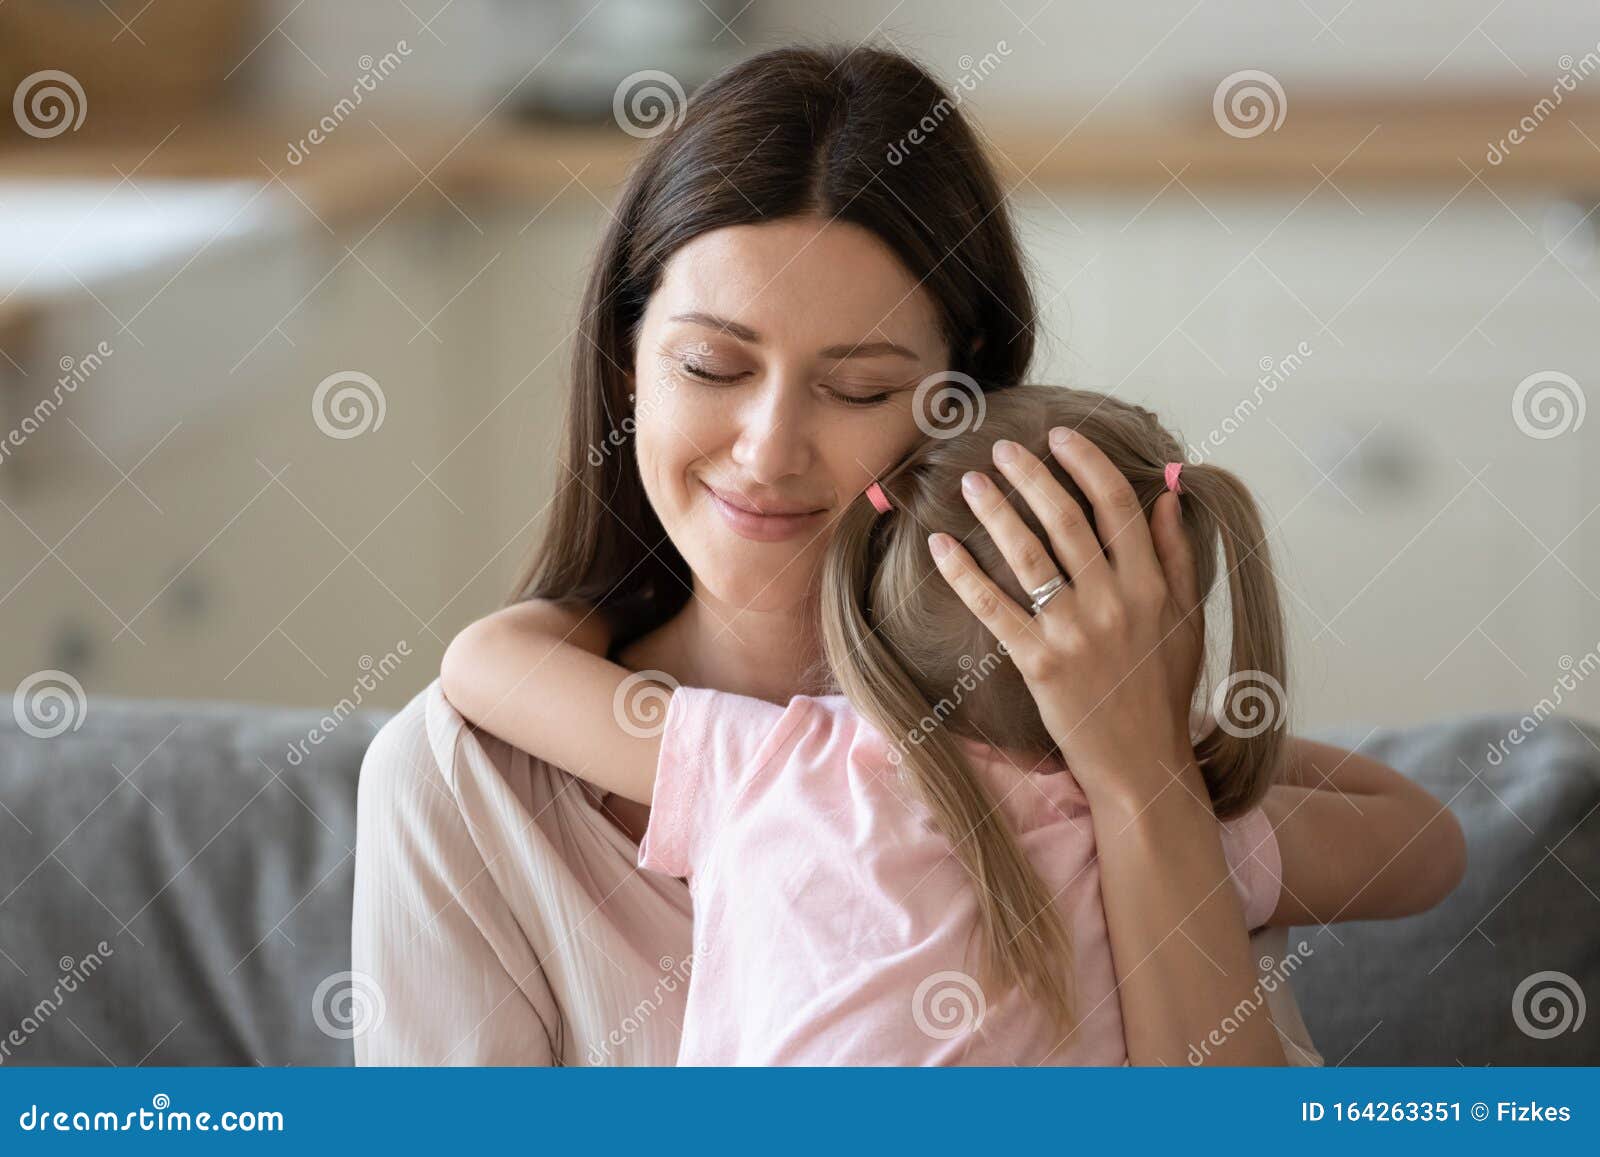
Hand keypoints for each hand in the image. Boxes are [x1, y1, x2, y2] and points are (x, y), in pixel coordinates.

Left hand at [927, 427, 1204, 801]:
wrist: (1140, 763)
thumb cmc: (1161, 691)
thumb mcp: (1186, 620)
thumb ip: (1176, 556)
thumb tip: (1164, 496)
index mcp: (1150, 586)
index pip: (1118, 506)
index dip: (1087, 464)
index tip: (1061, 436)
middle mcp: (1114, 602)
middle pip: (1067, 520)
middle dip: (1033, 476)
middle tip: (1003, 448)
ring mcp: (1074, 632)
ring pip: (1028, 555)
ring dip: (995, 512)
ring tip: (972, 482)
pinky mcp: (1038, 662)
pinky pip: (994, 607)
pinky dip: (964, 573)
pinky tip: (940, 546)